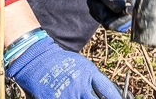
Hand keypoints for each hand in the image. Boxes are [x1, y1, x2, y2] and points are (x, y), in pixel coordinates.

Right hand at [7, 37, 129, 98]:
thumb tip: (111, 94)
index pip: (108, 90)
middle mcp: (80, 85)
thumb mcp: (83, 66)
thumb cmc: (62, 61)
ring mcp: (68, 94)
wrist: (37, 60)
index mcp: (89, 74)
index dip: (117, 98)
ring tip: (84, 98)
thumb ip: (96, 80)